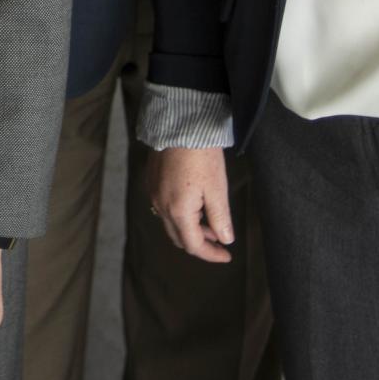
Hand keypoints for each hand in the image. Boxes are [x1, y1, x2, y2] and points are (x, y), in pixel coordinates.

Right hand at [146, 146, 234, 262]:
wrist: (179, 123)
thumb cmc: (201, 155)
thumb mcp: (217, 189)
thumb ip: (220, 218)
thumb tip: (225, 239)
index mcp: (177, 211)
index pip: (194, 245)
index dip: (211, 254)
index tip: (227, 255)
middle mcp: (160, 205)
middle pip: (179, 237)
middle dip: (200, 242)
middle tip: (219, 238)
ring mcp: (153, 193)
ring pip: (171, 223)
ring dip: (190, 227)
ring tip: (210, 219)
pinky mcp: (151, 181)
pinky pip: (164, 207)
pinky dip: (180, 213)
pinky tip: (194, 202)